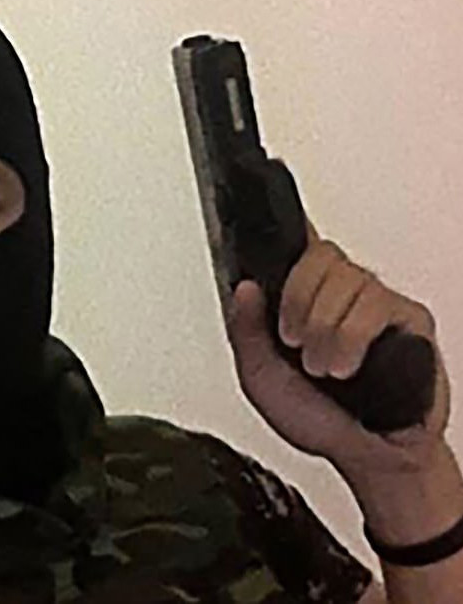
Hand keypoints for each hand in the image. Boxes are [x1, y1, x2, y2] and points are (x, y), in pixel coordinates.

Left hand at [224, 217, 451, 477]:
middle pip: (317, 255)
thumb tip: (244, 288)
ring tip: (320, 367)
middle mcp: (339, 293)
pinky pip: (375, 306)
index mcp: (302, 300)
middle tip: (292, 341)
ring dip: (322, 329)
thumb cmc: (317, 417)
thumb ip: (246, 332)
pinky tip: (345, 366)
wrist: (366, 455)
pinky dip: (350, 339)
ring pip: (345, 280)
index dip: (284, 222)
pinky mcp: (409, 318)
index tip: (266, 199)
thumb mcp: (261, 378)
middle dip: (296, 300)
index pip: (295, 246)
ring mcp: (375, 302)